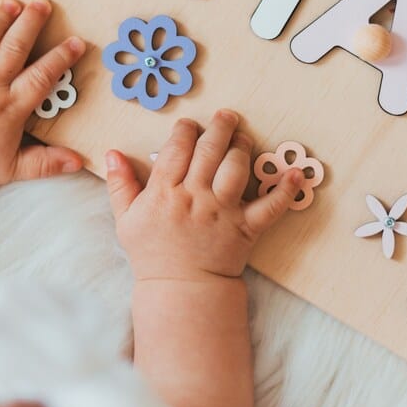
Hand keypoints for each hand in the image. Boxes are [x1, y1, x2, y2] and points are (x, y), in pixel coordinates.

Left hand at [0, 0, 85, 190]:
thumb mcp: (11, 170)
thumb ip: (46, 163)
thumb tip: (78, 162)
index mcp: (10, 107)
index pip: (42, 76)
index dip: (61, 58)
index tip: (76, 42)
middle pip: (15, 47)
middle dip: (31, 23)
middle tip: (43, 4)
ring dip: (0, 17)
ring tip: (14, 2)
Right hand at [105, 110, 302, 281]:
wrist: (179, 290)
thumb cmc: (151, 253)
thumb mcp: (126, 218)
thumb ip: (120, 184)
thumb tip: (112, 152)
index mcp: (164, 192)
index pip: (177, 148)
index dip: (185, 130)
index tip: (189, 125)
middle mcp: (195, 197)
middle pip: (210, 150)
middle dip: (220, 126)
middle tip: (226, 116)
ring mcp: (222, 212)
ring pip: (237, 168)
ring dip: (243, 147)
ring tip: (242, 138)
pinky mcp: (245, 228)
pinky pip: (270, 207)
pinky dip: (285, 190)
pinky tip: (295, 173)